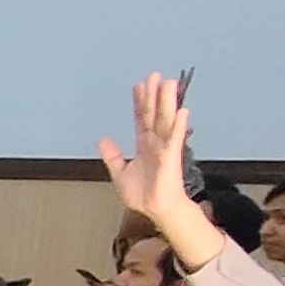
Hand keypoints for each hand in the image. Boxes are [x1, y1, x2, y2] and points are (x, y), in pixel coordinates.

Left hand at [98, 72, 193, 222]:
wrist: (156, 210)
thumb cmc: (143, 194)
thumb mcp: (120, 173)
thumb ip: (112, 156)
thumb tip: (102, 140)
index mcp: (143, 144)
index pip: (141, 118)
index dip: (139, 102)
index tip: (139, 85)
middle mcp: (155, 142)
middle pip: (153, 114)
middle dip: (154, 95)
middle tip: (154, 75)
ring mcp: (164, 148)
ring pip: (165, 121)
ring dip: (167, 102)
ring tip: (169, 84)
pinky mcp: (171, 158)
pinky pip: (174, 139)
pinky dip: (177, 125)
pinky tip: (181, 111)